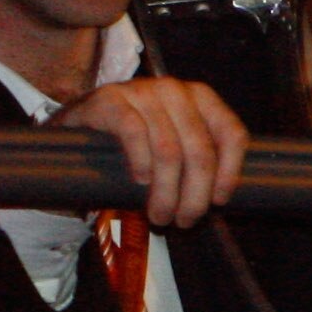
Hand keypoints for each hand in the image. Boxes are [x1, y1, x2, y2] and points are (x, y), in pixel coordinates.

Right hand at [51, 77, 247, 227]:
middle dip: (195, 193)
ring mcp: (142, 92)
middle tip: (184, 221)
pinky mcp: (110, 99)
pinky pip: (133, 132)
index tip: (218, 202)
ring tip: (160, 217)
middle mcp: (175, 90)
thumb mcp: (174, 144)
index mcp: (201, 98)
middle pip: (200, 149)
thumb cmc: (137, 142)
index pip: (231, 132)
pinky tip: (140, 183)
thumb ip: (196, 159)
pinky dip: (140, 162)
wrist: (80, 126)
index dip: (229, 171)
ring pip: (168, 149)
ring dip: (167, 191)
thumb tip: (218, 199)